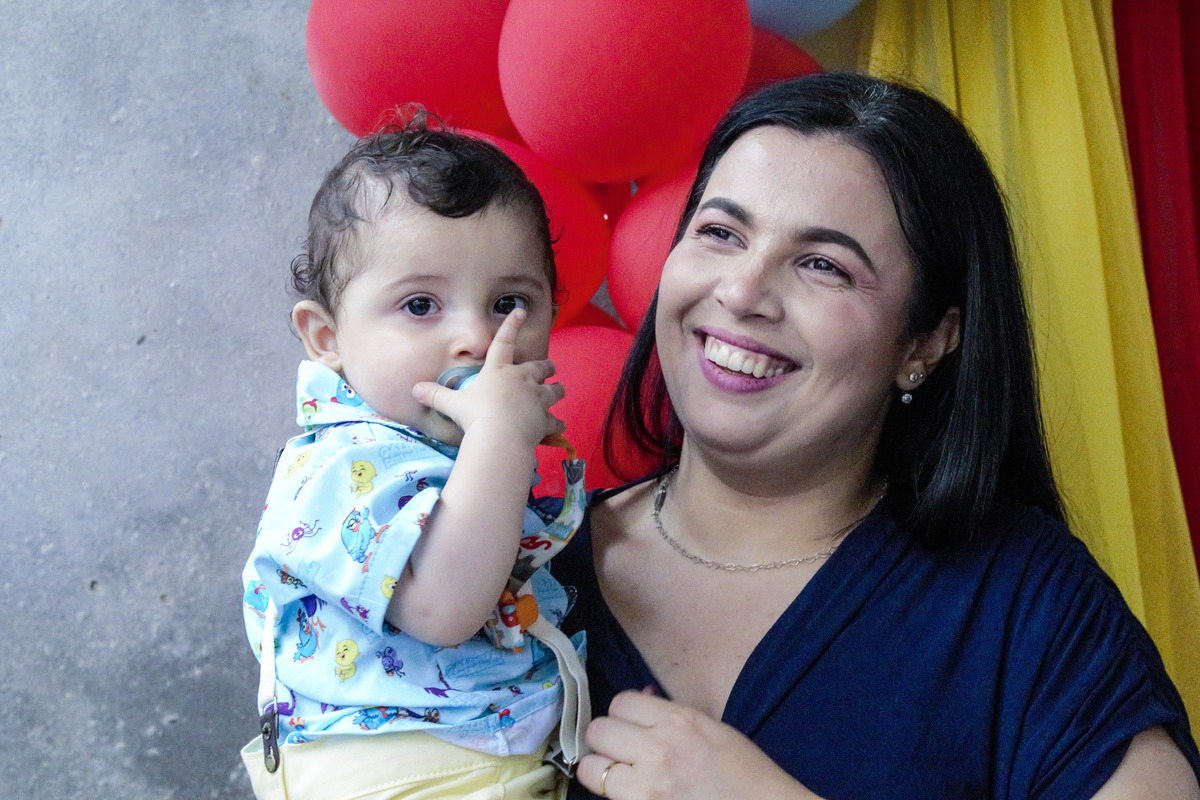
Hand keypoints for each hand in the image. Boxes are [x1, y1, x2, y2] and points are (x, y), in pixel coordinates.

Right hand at [411, 309, 565, 447]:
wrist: (500, 436)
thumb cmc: (476, 415)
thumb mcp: (453, 405)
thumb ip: (436, 395)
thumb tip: (415, 389)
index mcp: (499, 371)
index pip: (504, 342)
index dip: (511, 325)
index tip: (520, 311)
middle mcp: (521, 380)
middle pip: (538, 367)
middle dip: (545, 366)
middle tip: (551, 366)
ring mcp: (536, 398)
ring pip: (553, 390)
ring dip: (557, 390)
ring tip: (560, 389)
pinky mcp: (544, 417)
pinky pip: (554, 419)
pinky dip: (556, 422)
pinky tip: (559, 425)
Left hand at [577, 690, 817, 799]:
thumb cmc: (743, 772)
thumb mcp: (711, 727)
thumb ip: (670, 712)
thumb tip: (640, 698)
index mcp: (679, 720)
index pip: (620, 702)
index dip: (623, 715)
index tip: (631, 726)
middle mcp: (657, 748)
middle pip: (598, 730)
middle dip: (606, 740)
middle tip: (621, 751)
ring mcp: (647, 786)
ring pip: (590, 768)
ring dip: (601, 770)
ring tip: (621, 776)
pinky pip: (607, 798)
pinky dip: (613, 795)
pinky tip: (631, 794)